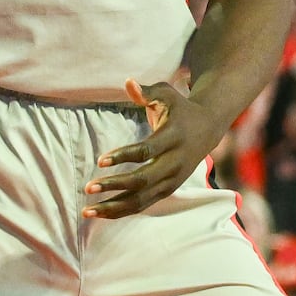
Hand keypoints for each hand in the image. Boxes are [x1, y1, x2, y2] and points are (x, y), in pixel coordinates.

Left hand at [82, 79, 222, 218]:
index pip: (146, 151)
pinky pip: (144, 204)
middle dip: (115, 186)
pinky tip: (102, 212)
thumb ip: (146, 92)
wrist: (208, 128)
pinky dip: (123, 210)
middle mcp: (175, 162)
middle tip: (89, 188)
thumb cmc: (180, 108)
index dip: (123, 156)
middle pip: (143, 180)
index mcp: (173, 137)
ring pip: (142, 199)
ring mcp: (173, 179)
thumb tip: (128, 82)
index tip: (100, 161)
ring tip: (88, 210)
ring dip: (114, 207)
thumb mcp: (166, 94)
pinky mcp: (169, 189)